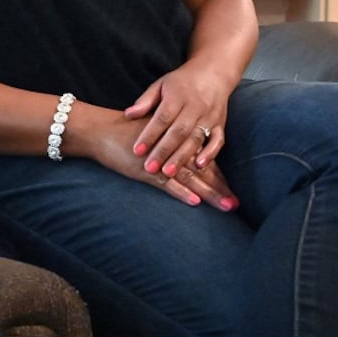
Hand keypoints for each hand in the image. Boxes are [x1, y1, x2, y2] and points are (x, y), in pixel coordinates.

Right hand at [80, 107, 238, 210]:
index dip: (219, 177)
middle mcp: (173, 150)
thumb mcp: (151, 133)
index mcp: (176, 142)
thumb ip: (166, 142)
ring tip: (227, 206)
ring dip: (209, 193)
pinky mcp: (146, 170)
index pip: (203, 161)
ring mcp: (160, 161)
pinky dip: (181, 192)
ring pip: (191, 178)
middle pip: (202, 171)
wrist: (101, 130)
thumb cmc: (124, 132)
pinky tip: (195, 201)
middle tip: (236, 204)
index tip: (231, 191)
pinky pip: (167, 183)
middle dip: (220, 188)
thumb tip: (181, 154)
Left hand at [124, 64, 238, 208]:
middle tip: (150, 169)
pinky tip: (199, 166)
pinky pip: (218, 140)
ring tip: (168, 173)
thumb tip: (128, 114)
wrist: (213, 73)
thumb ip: (145, 101)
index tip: (136, 150)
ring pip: (195, 139)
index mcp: (177, 97)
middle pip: (178, 132)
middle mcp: (194, 107)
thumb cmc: (181, 82)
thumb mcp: (161, 85)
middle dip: (164, 151)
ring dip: (182, 157)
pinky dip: (210, 153)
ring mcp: (209, 117)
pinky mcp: (220, 124)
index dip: (149, 134)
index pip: (161, 118)